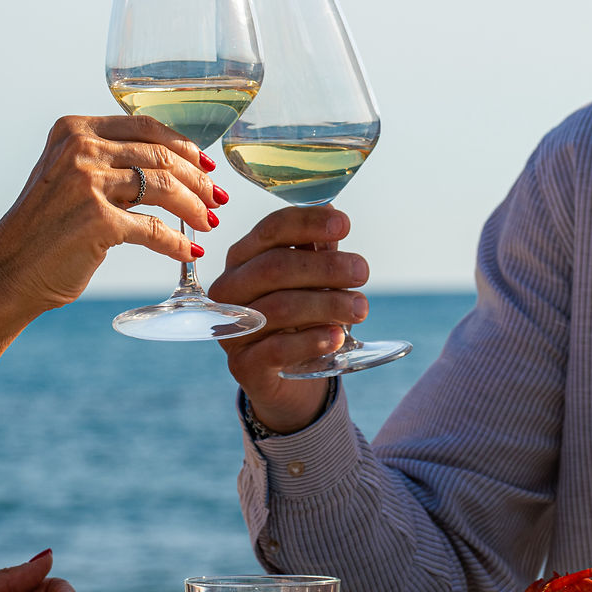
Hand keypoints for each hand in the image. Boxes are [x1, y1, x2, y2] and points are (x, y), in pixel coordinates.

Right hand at [0, 114, 224, 316]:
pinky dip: (177, 243)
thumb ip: (104, 162)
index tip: (207, 165)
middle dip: (198, 179)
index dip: (184, 146)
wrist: (8, 271)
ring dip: (195, 207)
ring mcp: (88, 183)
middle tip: (217, 199)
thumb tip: (168, 167)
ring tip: (210, 223)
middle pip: (160, 156)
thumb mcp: (65, 178)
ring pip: (163, 187)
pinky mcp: (97, 221)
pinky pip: (155, 229)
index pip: (145, 127)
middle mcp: (80, 149)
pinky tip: (190, 251)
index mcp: (74, 130)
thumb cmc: (42, 231)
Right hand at [208, 206, 369, 433]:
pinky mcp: (244, 365)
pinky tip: (337, 336)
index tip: (344, 224)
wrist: (286, 378)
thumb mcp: (310, 282)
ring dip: (327, 304)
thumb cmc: (299, 319)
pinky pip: (277, 348)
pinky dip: (312, 340)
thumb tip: (334, 213)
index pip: (270, 230)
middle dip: (325, 267)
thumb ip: (318, 252)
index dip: (307, 222)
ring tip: (360, 308)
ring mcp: (232, 328)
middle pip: (274, 267)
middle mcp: (229, 290)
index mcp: (243, 258)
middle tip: (362, 272)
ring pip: (279, 307)